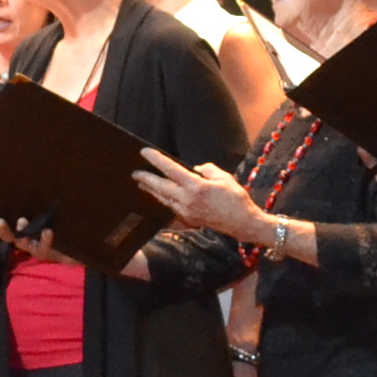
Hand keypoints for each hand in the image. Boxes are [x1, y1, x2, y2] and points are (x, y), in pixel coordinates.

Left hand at [133, 146, 264, 239]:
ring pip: (163, 198)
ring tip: (141, 183)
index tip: (145, 153)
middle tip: (134, 173)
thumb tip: (194, 170)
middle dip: (146, 179)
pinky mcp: (188, 219)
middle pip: (161, 187)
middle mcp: (187, 200)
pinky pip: (170, 206)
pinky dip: (163, 199)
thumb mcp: (224, 177)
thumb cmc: (235, 198)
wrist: (242, 223)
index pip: (171, 170)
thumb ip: (207, 170)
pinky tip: (159, 195)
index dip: (156, 160)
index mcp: (196, 187)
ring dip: (151, 190)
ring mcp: (186, 211)